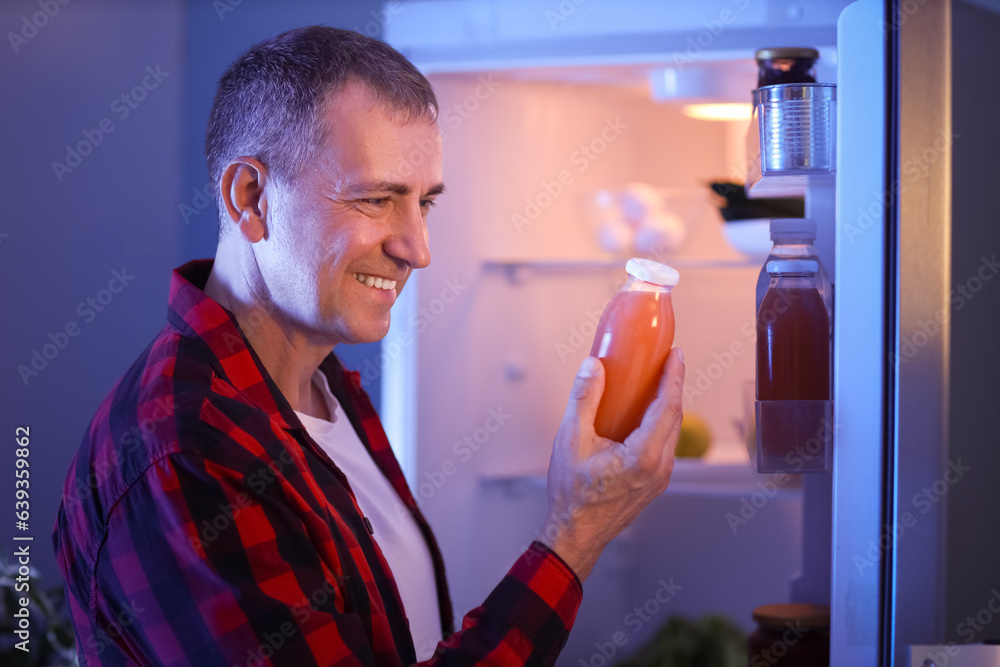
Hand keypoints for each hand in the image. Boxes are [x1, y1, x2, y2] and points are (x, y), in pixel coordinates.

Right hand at [537, 348, 684, 580]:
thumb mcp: (571, 440)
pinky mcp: (654, 483)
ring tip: (656, 384)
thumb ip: (584, 399)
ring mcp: (659, 478)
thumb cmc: (573, 495)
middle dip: (673, 386)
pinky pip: (663, 446)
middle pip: (674, 417)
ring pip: (671, 433)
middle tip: (667, 363)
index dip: (674, 377)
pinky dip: (659, 424)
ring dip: (667, 406)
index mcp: (643, 456)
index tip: (677, 355)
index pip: (667, 407)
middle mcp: (659, 467)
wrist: (576, 534)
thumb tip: (593, 367)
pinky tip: (644, 415)